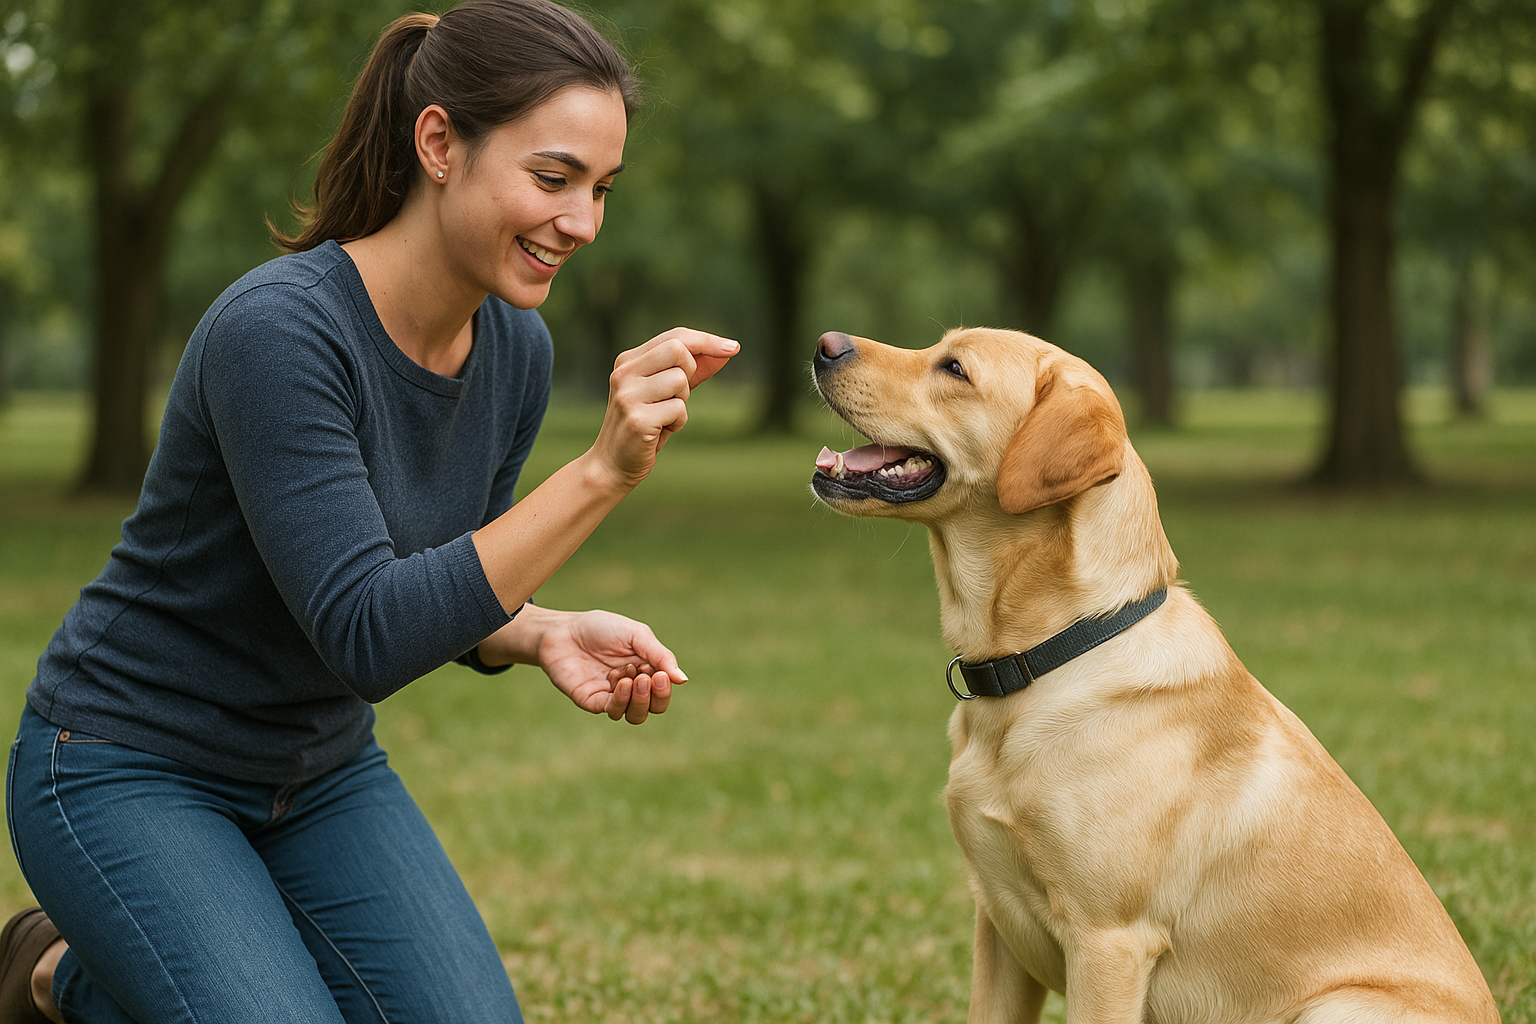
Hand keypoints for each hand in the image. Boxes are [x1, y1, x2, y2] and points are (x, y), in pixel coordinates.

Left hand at [535, 609, 686, 723]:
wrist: (562, 630)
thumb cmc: (600, 628)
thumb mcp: (636, 635)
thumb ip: (660, 656)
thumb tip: (683, 680)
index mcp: (645, 670)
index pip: (662, 691)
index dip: (664, 688)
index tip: (661, 674)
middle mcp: (630, 687)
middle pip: (653, 708)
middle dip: (656, 697)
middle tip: (649, 678)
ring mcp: (611, 696)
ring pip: (635, 716)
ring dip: (639, 700)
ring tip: (633, 679)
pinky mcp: (592, 701)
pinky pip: (612, 711)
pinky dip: (620, 700)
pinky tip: (620, 682)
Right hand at [591, 328, 738, 488]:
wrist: (612, 464)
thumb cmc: (645, 425)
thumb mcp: (667, 392)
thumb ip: (693, 371)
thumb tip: (727, 351)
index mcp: (629, 361)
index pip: (674, 337)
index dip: (707, 340)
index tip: (733, 348)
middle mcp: (624, 373)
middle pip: (677, 350)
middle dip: (691, 371)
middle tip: (680, 394)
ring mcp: (628, 396)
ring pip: (680, 380)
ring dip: (683, 402)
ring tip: (665, 417)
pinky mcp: (637, 420)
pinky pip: (678, 410)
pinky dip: (678, 423)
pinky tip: (660, 432)